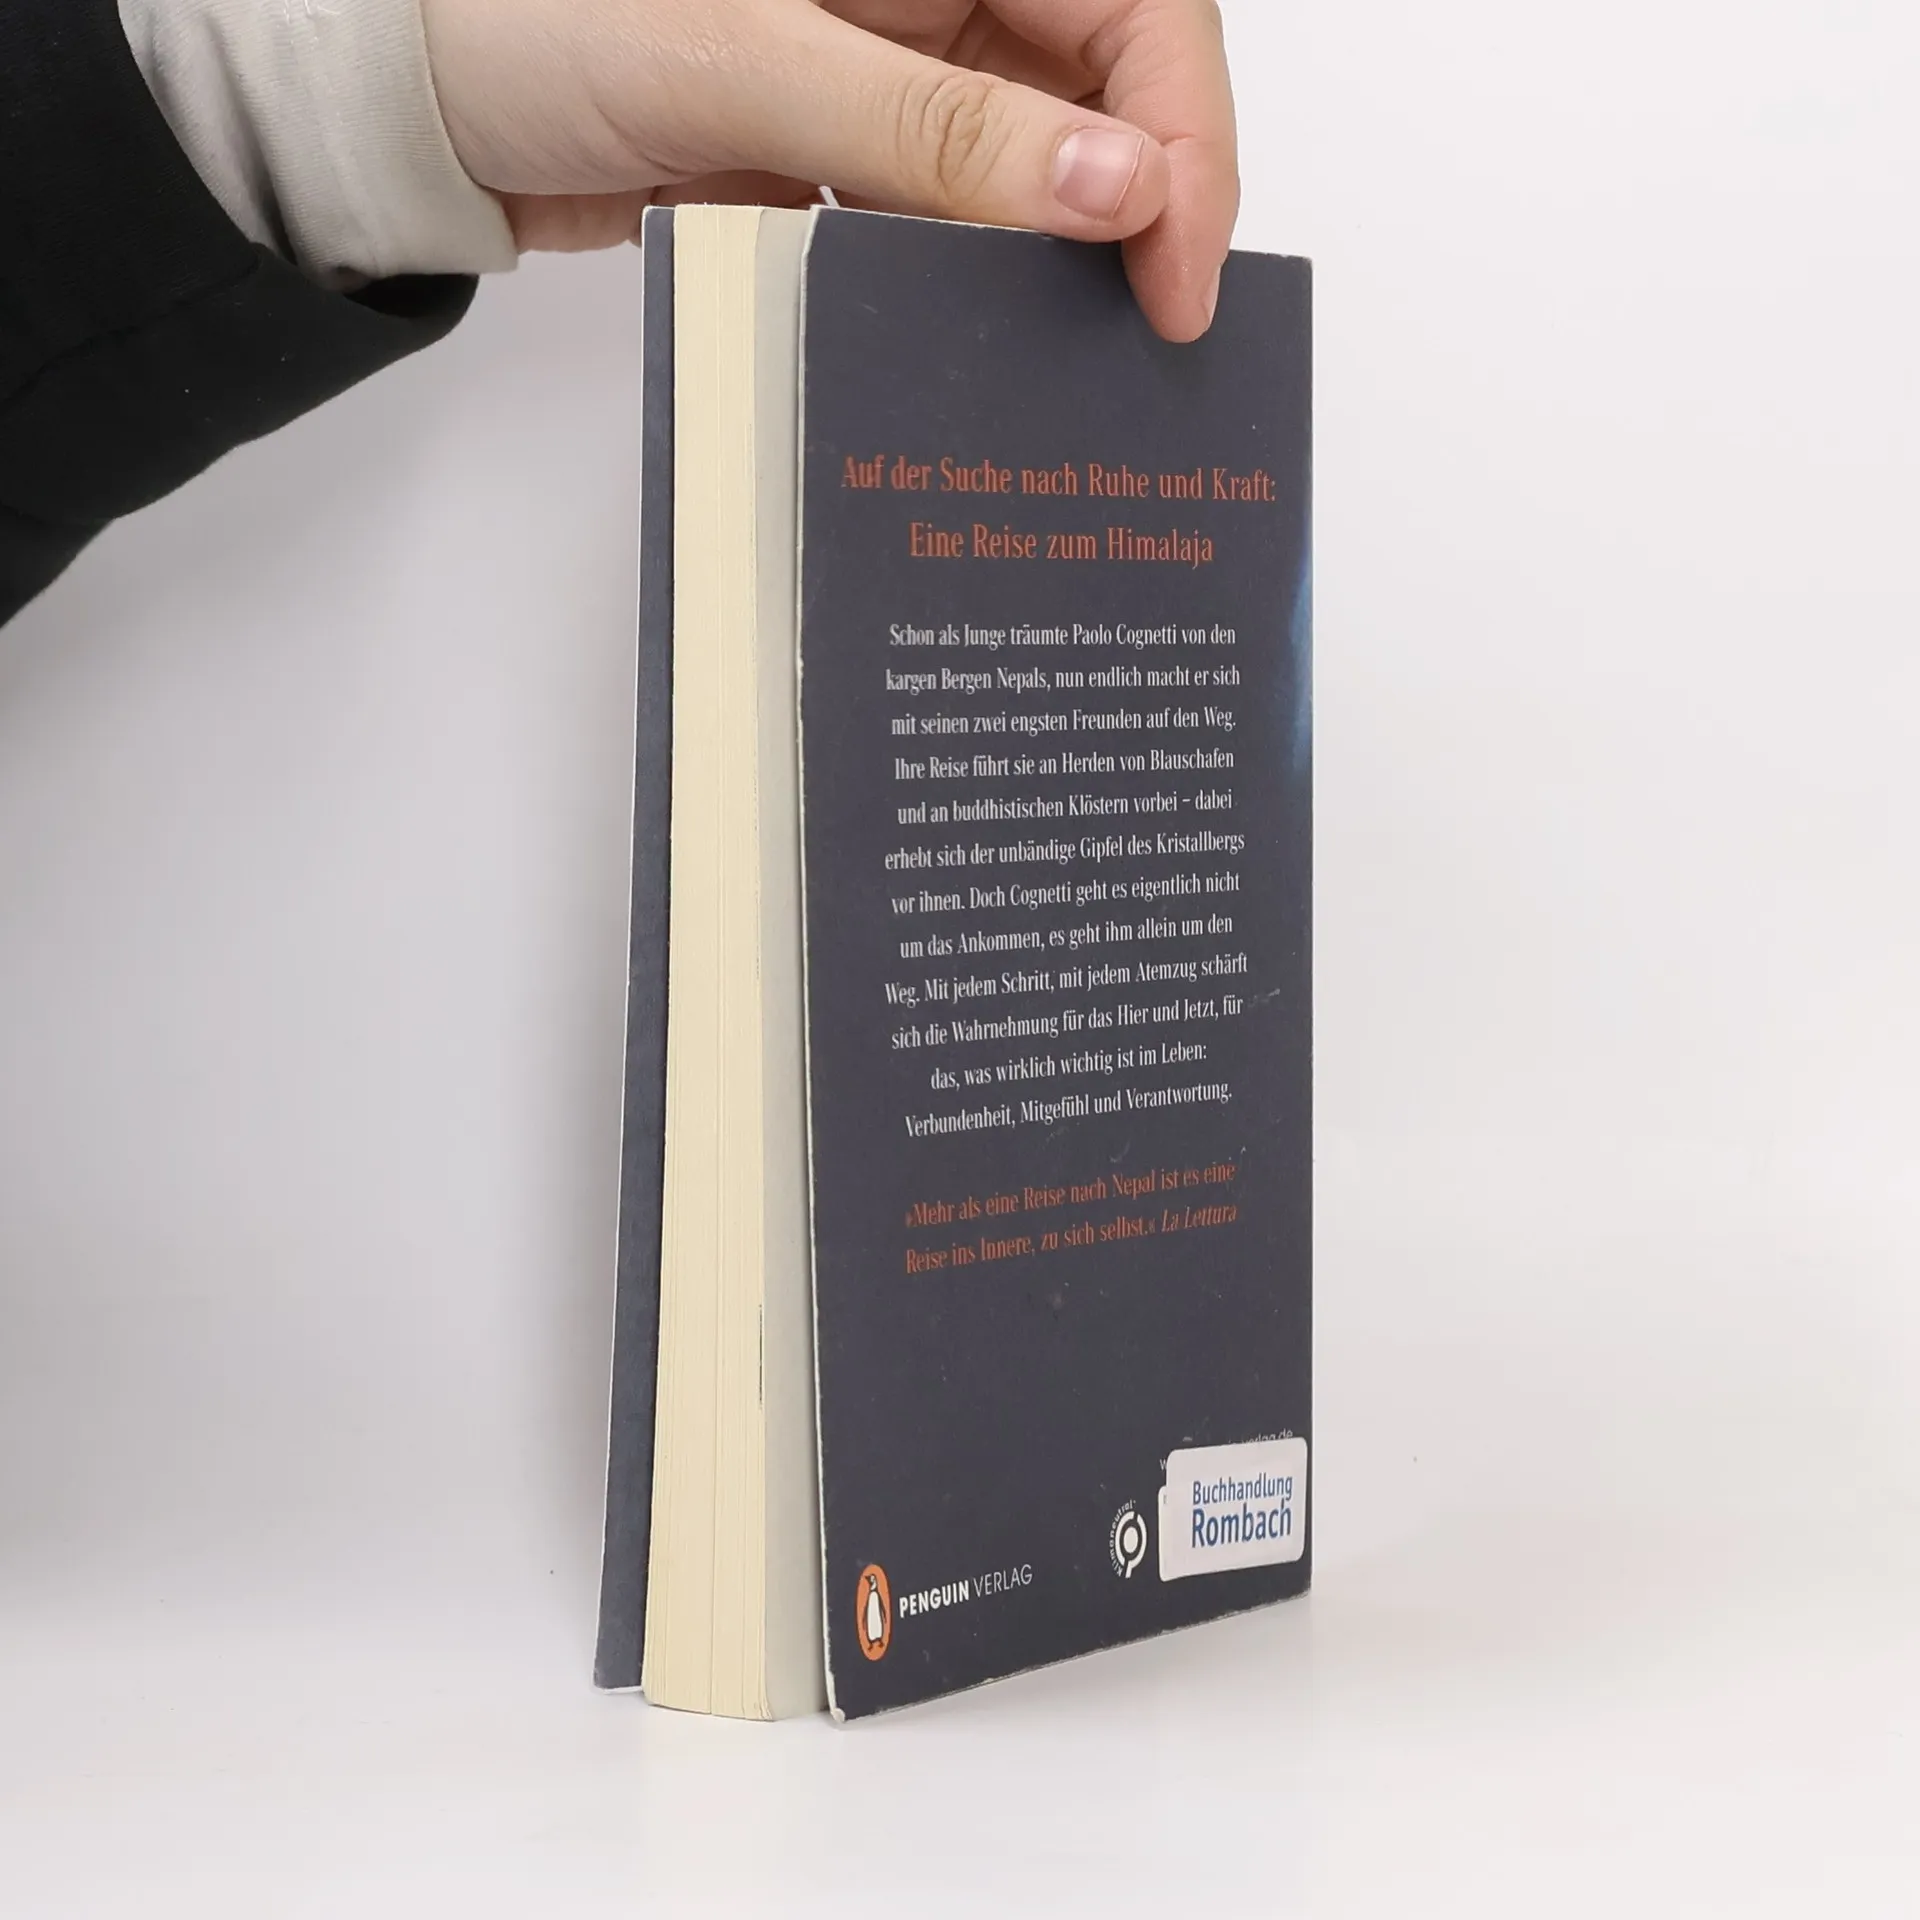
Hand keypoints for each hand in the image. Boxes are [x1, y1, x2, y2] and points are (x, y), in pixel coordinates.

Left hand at [420, 0, 1237, 340]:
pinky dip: (960, 280)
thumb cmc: (534, 17)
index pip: (1131, 7)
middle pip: (1099, 89)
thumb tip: (1115, 189)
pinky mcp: (837, 148)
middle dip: (1136, 207)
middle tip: (1143, 336)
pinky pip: (941, 219)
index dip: (1183, 135)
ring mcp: (882, 69)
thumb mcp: (748, 66)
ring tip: (1071, 360)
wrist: (409, 96)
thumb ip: (937, 132)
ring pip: (1028, 164)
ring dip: (1052, 257)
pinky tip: (967, 343)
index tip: (1177, 273)